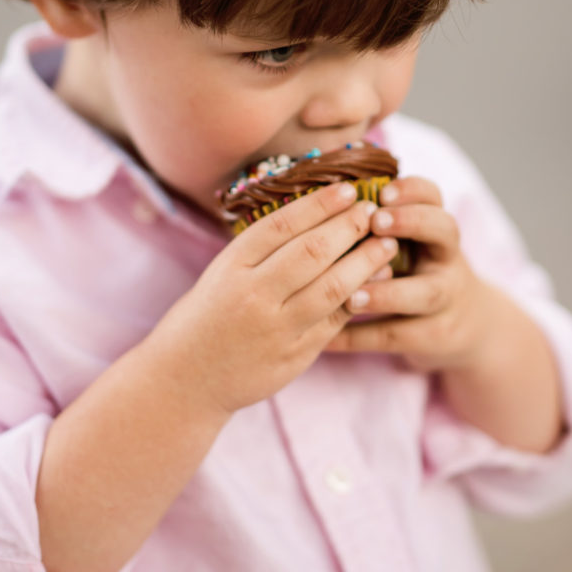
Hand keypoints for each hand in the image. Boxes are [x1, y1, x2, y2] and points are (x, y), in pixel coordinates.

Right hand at [148, 183, 399, 415]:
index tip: (348, 190)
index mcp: (231, 267)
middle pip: (312, 252)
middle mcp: (253, 296)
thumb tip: (314, 214)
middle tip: (372, 212)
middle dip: (349, 227)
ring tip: (386, 244)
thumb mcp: (221, 275)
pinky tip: (376, 282)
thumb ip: (260, 251)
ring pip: (332, 288)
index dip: (320, 205)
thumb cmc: (204, 319)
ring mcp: (275, 329)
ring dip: (365, 262)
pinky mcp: (294, 356)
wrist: (185, 381)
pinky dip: (358, 299)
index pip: (282, 225)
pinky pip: (334, 322)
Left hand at [322, 176, 497, 372]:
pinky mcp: (436, 335)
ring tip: (352, 296)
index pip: (433, 197)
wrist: (468, 325)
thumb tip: (319, 186)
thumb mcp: (408, 245)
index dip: (411, 190)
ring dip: (387, 294)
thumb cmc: (416, 273)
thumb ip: (374, 222)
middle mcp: (447, 257)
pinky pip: (397, 336)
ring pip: (425, 293)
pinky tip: (328, 340)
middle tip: (375, 223)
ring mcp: (447, 298)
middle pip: (444, 230)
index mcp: (433, 228)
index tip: (382, 192)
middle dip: (411, 222)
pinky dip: (359, 338)